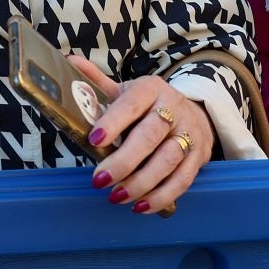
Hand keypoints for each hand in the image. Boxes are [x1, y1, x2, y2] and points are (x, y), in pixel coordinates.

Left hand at [69, 56, 214, 214]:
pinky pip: (182, 180)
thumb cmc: (150, 105)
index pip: (132, 103)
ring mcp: (189, 133)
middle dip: (124, 161)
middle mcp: (173, 108)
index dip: (114, 121)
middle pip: (150, 136)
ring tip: (117, 196)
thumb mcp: (127, 91)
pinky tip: (141, 206)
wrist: (193, 111)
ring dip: (141, 183)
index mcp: (151, 89)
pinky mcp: (199, 156)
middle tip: (99, 180)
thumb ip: (97, 81)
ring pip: (167, 160)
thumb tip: (69, 62)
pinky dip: (161, 196)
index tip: (94, 140)